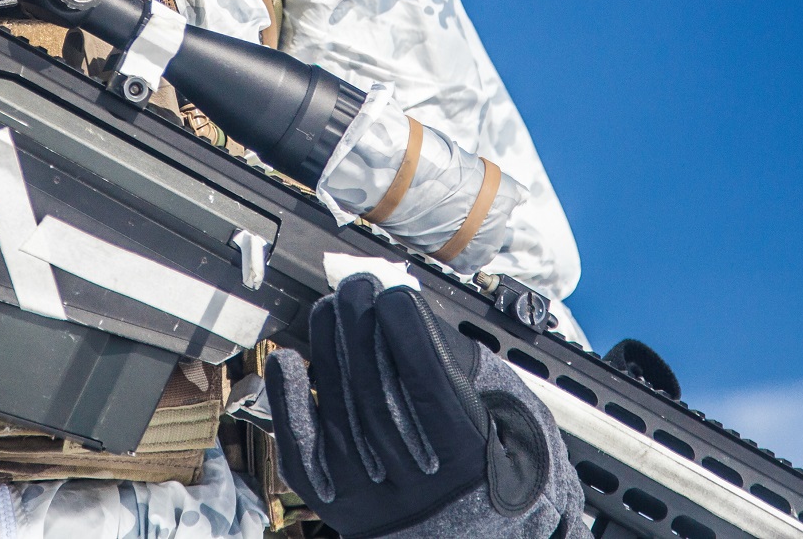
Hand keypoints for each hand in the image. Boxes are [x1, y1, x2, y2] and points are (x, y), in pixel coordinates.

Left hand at [265, 274, 584, 538]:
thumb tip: (408, 314)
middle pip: (378, 396)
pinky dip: (290, 406)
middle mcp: (419, 491)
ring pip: (341, 417)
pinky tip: (287, 363)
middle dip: (363, 330)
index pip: (430, 386)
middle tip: (357, 288)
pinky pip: (304, 457)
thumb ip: (465, 371)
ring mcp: (374, 503)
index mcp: (474, 466)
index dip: (408, 333)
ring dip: (328, 351)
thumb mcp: (514, 419)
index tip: (397, 296)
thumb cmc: (501, 467)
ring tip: (330, 308)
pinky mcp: (340, 507)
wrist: (483, 536)